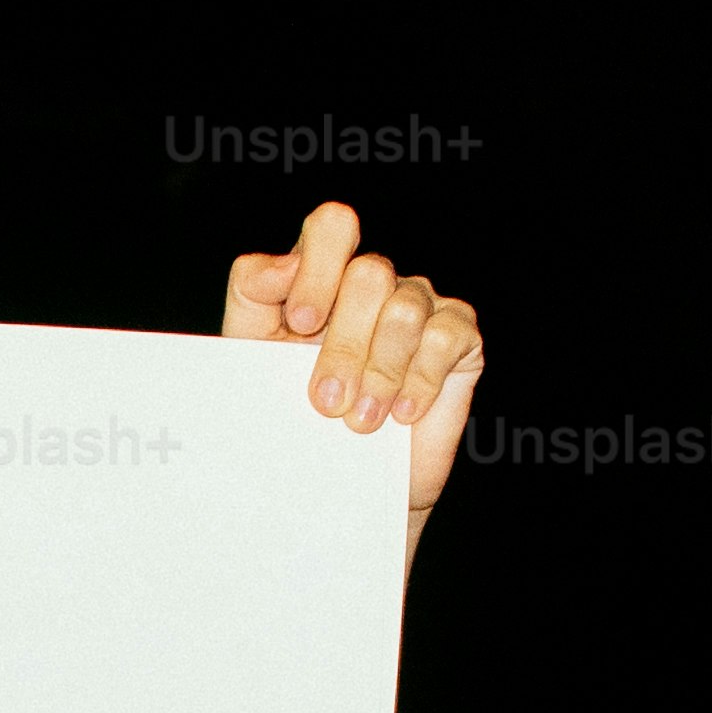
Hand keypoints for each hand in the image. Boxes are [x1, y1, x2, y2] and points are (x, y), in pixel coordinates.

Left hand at [222, 199, 481, 565]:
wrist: (341, 486)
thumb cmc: (294, 416)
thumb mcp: (252, 354)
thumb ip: (252, 294)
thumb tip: (281, 266)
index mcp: (326, 273)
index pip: (333, 227)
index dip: (318, 270)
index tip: (301, 326)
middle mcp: (377, 282)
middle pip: (369, 273)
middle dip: (343, 345)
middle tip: (325, 401)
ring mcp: (421, 305)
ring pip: (405, 308)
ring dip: (378, 372)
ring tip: (359, 422)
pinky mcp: (459, 338)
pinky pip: (444, 338)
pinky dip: (418, 381)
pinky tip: (402, 415)